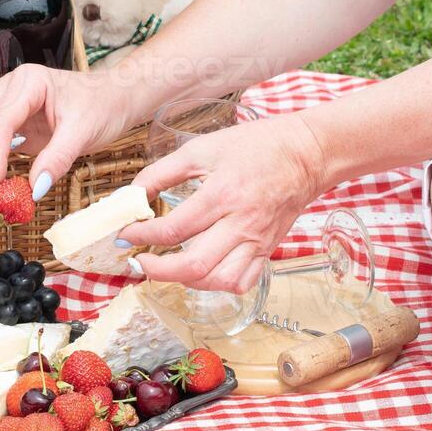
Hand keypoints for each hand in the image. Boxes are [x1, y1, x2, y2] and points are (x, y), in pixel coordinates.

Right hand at [0, 64, 132, 199]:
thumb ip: (57, 160)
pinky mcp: (8, 122)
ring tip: (8, 169)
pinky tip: (11, 165)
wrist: (116, 99)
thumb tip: (34, 189)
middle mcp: (9, 89)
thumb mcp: (84, 133)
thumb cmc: (103, 106)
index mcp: (28, 82)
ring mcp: (5, 104)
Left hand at [119, 114, 328, 293]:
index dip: (142, 235)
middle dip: (157, 269)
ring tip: (168, 268)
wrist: (306, 154)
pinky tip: (202, 272)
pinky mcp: (266, 250)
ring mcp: (256, 241)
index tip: (126, 233)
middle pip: (194, 265)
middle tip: (138, 260)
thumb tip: (133, 194)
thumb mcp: (203, 148)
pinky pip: (241, 282)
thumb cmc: (257, 146)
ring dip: (185, 281)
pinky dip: (217, 284)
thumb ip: (163, 171)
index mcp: (222, 194)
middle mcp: (240, 224)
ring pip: (217, 280)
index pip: (174, 228)